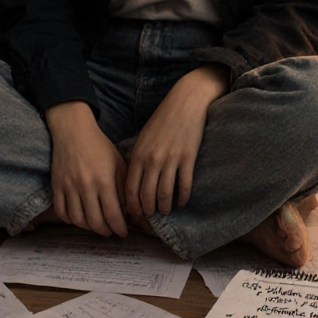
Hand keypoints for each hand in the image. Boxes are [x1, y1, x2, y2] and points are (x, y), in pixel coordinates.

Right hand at [45, 101, 128, 236]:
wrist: (73, 131)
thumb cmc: (100, 147)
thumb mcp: (119, 164)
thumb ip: (125, 188)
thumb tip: (131, 211)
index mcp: (104, 180)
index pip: (113, 214)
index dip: (120, 228)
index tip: (124, 233)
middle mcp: (85, 186)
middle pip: (95, 221)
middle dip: (106, 231)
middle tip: (111, 232)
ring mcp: (68, 187)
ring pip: (78, 220)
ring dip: (89, 228)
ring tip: (97, 226)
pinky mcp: (56, 186)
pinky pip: (62, 212)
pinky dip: (71, 220)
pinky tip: (80, 218)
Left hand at [126, 64, 229, 217]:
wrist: (186, 101)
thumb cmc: (163, 119)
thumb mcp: (144, 137)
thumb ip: (138, 158)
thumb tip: (135, 181)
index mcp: (138, 154)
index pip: (130, 188)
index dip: (131, 205)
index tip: (134, 214)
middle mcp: (152, 159)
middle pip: (146, 194)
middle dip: (147, 209)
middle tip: (150, 216)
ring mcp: (170, 159)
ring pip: (165, 193)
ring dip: (165, 206)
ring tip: (166, 211)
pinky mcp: (188, 158)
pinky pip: (184, 184)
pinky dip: (183, 197)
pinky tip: (183, 202)